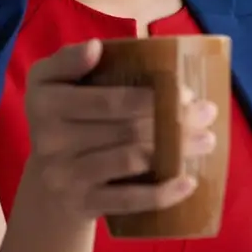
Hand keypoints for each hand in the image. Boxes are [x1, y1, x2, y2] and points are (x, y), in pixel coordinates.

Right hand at [15, 39, 217, 223]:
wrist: (44, 190)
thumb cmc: (59, 123)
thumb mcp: (50, 84)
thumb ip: (69, 60)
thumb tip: (96, 47)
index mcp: (44, 101)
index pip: (105, 98)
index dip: (151, 95)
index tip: (185, 90)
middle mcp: (49, 139)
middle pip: (125, 128)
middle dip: (173, 119)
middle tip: (206, 112)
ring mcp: (65, 175)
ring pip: (131, 160)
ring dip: (176, 150)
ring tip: (206, 140)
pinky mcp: (81, 204)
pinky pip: (127, 199)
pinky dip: (161, 193)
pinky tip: (188, 182)